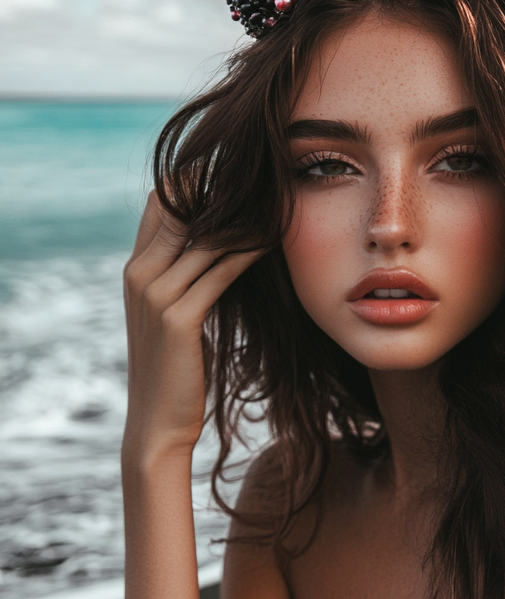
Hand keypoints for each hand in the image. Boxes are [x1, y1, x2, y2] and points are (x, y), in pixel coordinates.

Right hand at [122, 192, 263, 465]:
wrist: (158, 425)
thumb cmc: (176, 372)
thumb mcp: (174, 316)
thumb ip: (186, 278)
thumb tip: (224, 246)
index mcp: (135, 269)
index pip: (160, 201)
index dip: (195, 179)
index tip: (237, 173)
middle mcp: (139, 274)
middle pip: (179, 206)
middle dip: (220, 187)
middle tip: (263, 174)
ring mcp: (155, 295)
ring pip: (203, 236)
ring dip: (242, 215)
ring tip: (275, 199)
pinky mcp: (179, 318)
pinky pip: (219, 270)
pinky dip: (247, 251)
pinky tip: (272, 240)